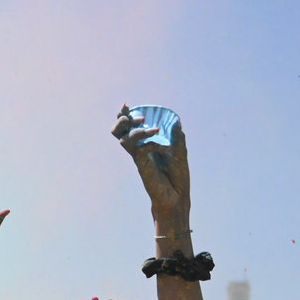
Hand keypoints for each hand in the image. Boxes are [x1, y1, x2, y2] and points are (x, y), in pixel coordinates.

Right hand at [112, 105, 189, 221]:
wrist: (176, 195)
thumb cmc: (177, 175)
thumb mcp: (180, 151)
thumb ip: (177, 137)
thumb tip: (176, 122)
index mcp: (146, 143)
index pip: (130, 126)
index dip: (125, 114)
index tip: (126, 104)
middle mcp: (138, 148)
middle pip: (119, 130)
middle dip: (123, 119)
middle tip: (136, 117)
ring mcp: (138, 155)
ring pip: (123, 138)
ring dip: (134, 128)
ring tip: (146, 125)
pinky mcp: (140, 163)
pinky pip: (137, 147)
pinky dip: (147, 140)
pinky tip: (160, 143)